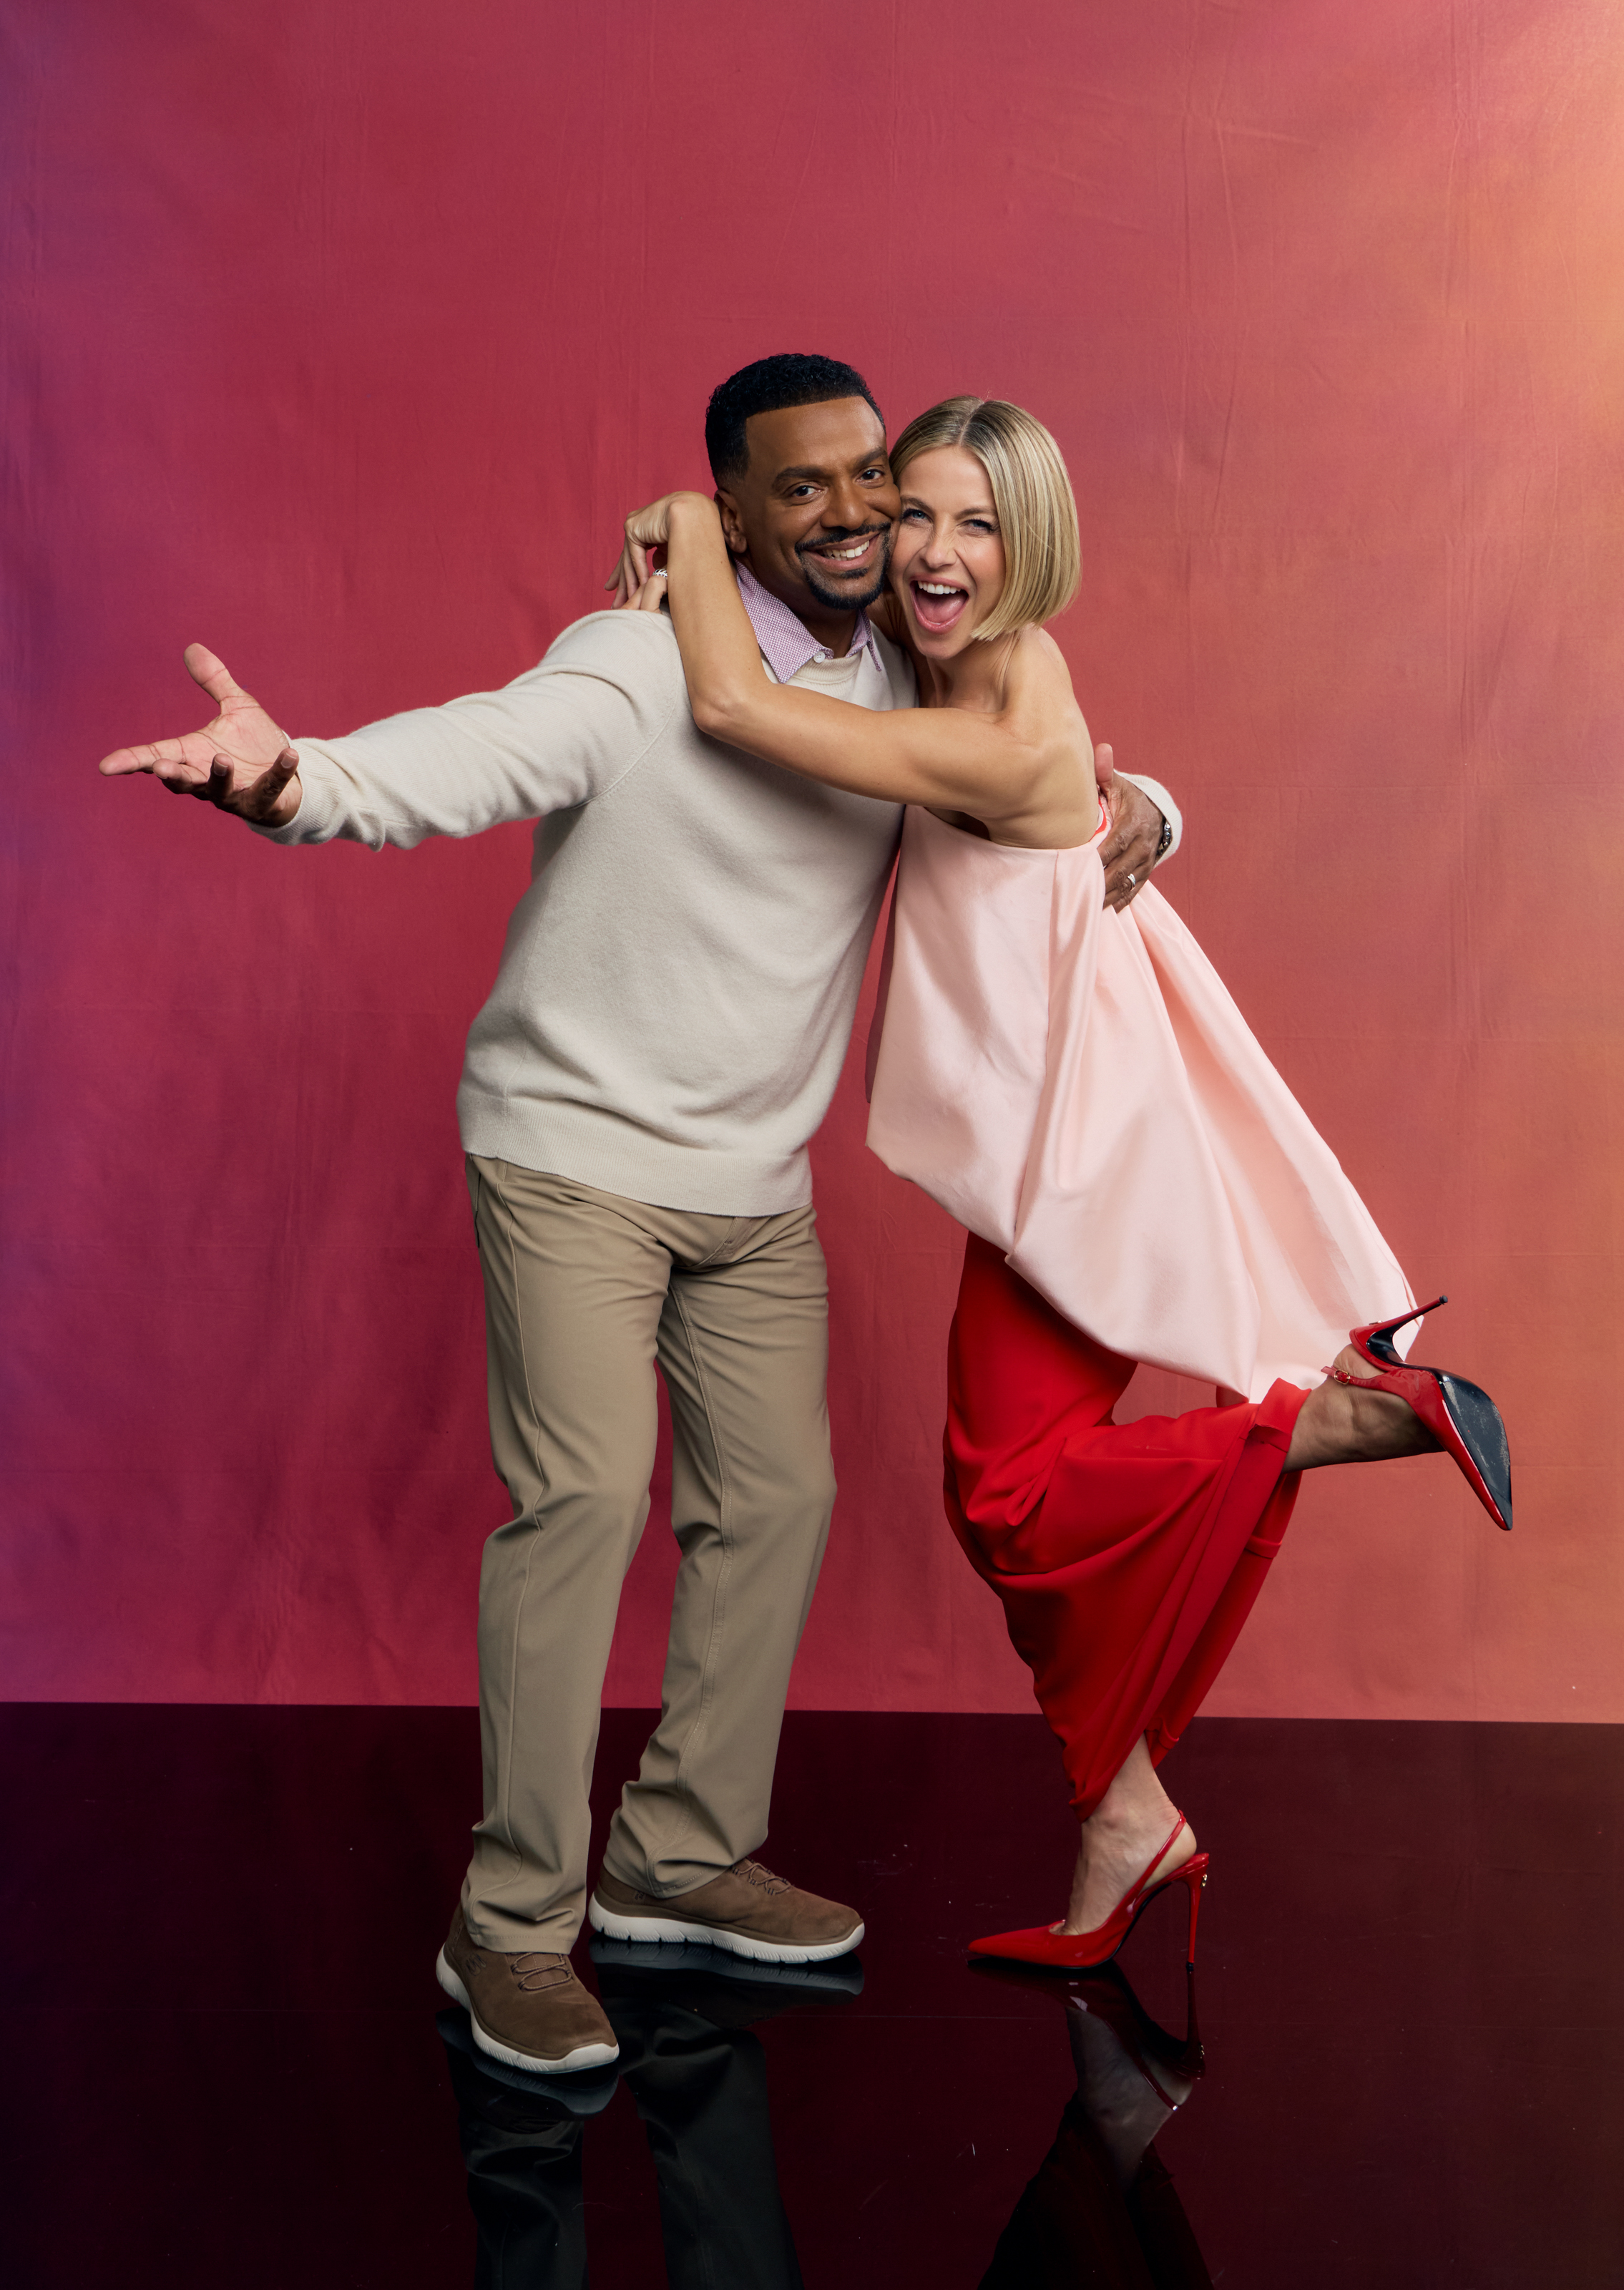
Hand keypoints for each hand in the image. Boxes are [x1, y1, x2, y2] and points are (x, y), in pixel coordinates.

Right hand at [99, 645, 302, 826]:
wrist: (287, 776)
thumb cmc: (255, 745)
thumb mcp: (237, 707)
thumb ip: (215, 681)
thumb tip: (193, 647)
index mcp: (191, 755)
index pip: (154, 758)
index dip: (130, 762)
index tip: (106, 767)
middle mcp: (206, 779)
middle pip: (181, 780)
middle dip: (172, 775)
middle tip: (161, 768)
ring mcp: (233, 794)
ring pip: (219, 790)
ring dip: (219, 776)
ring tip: (222, 759)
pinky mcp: (262, 801)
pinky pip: (270, 788)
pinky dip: (279, 773)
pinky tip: (290, 755)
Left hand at [602, 491, 717, 606]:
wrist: (694, 514)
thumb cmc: (692, 532)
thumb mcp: (672, 551)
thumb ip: (661, 560)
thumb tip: (654, 569)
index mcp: (646, 528)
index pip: (633, 555)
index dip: (628, 574)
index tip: (620, 590)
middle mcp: (638, 525)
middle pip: (627, 559)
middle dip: (623, 583)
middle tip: (616, 604)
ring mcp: (634, 524)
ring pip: (629, 560)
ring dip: (630, 584)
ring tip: (627, 604)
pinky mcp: (633, 526)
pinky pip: (635, 555)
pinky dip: (639, 573)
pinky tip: (641, 589)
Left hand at [1094, 745, 1163, 911]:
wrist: (1157, 813)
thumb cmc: (1129, 798)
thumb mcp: (1118, 784)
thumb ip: (1105, 772)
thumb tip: (1101, 749)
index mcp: (1134, 823)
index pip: (1115, 844)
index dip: (1098, 857)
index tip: (1079, 866)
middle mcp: (1143, 846)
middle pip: (1120, 869)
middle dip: (1100, 883)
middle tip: (1077, 894)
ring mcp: (1146, 862)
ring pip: (1126, 884)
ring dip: (1107, 897)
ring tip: (1087, 908)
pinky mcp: (1146, 873)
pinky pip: (1133, 891)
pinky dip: (1120, 902)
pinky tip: (1104, 911)